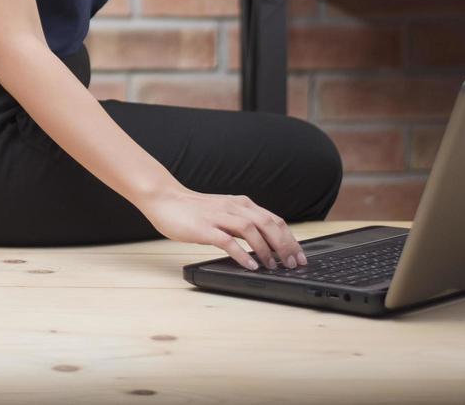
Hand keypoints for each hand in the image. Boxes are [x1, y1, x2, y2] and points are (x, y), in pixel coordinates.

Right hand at [140, 184, 307, 270]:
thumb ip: (241, 224)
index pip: (273, 220)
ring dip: (266, 249)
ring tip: (274, 266)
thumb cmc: (192, 209)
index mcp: (241, 204)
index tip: (300, 256)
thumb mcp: (223, 212)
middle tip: (293, 264)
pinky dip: (242, 254)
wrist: (164, 199)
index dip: (290, 238)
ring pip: (251, 230)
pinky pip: (228, 241)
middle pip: (268, 224)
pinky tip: (250, 266)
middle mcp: (233, 207)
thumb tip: (263, 243)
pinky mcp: (204, 228)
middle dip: (285, 245)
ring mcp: (219, 217)